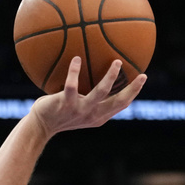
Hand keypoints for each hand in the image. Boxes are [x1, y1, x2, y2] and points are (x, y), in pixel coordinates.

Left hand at [30, 57, 145, 136]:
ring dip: (111, 76)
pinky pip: (72, 85)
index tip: (143, 77)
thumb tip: (100, 75)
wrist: (41, 125)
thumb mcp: (80, 109)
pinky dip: (75, 71)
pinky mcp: (65, 104)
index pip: (122, 104)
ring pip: (101, 92)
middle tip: (142, 74)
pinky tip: (76, 59)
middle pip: (119, 101)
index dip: (134, 92)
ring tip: (116, 62)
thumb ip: (91, 98)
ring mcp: (80, 110)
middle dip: (133, 88)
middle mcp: (93, 114)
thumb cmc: (60, 114)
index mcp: (99, 116)